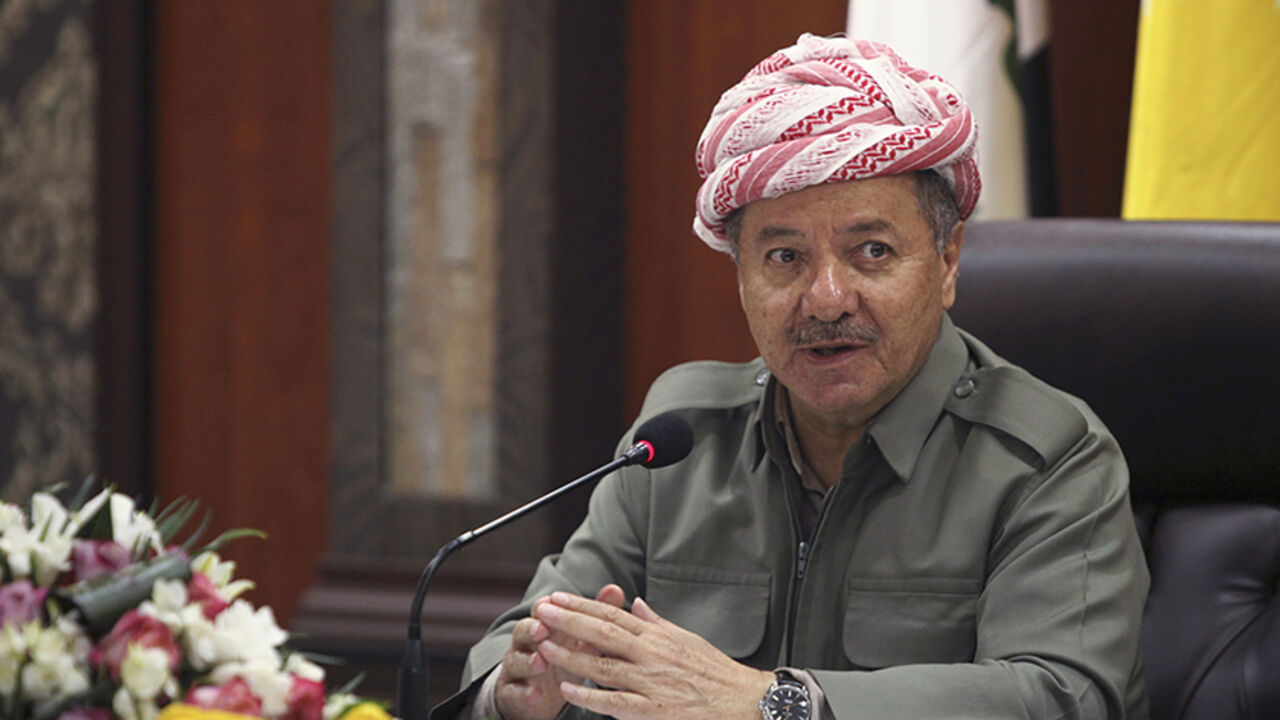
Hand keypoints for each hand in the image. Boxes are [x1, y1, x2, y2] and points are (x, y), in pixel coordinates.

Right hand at [494, 584, 625, 719]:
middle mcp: (526, 644)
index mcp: (543, 627)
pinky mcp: (513, 694)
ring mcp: (517, 669)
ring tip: (540, 663)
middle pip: (523, 630)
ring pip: (515, 661)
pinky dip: (523, 693)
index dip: (547, 605)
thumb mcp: (579, 640)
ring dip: (527, 661)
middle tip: (542, 629)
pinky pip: (514, 691)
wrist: (538, 694)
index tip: (554, 601)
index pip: (541, 610)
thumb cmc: (562, 660)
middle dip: (532, 628)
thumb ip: (594, 617)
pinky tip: (534, 694)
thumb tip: (614, 589)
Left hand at [533, 591, 774, 719]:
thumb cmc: (715, 672)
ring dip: (571, 655)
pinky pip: (615, 702)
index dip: (582, 605)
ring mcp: (650, 682)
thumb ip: (656, 622)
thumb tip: (635, 604)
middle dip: (568, 621)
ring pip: (602, 666)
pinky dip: (590, 695)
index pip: (612, 615)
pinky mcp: (653, 710)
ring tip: (545, 644)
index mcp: (657, 636)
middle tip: (541, 610)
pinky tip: (568, 688)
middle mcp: (651, 655)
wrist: (743, 702)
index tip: (558, 598)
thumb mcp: (686, 639)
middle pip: (602, 633)